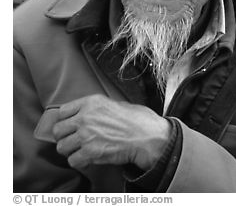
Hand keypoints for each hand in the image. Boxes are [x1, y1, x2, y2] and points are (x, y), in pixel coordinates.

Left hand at [52, 94, 170, 170]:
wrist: (148, 137)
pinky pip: (73, 160)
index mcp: (91, 102)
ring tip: (81, 151)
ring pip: (62, 147)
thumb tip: (91, 114)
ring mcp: (86, 136)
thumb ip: (99, 108)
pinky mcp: (90, 152)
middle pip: (58, 130)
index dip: (65, 120)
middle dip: (65, 137)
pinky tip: (88, 159)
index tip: (70, 126)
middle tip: (73, 140)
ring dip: (71, 151)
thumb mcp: (118, 104)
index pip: (62, 111)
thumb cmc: (139, 120)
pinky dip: (80, 162)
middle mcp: (85, 118)